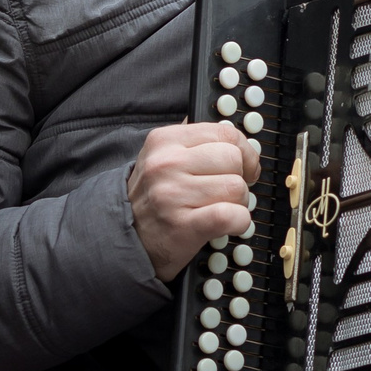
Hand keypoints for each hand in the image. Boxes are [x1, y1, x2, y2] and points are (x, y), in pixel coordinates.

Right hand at [127, 121, 260, 280]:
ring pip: (236, 188)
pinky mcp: (183, 226)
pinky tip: (228, 224)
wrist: (126, 238)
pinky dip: (239, 221)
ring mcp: (172, 195)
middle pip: (234, 159)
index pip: (224, 132)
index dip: (244, 150)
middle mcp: (166, 164)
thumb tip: (232, 136)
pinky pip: (230, 215)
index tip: (244, 165)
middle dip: (240, 177)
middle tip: (229, 191)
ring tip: (221, 208)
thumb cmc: (152, 197)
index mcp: (164, 140)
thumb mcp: (161, 156)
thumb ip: (193, 140)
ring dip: (238, 203)